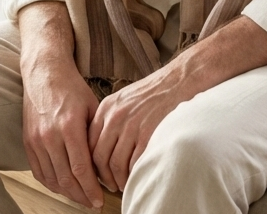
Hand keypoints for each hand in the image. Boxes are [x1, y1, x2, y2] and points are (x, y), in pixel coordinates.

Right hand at [18, 2, 104, 208]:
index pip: (81, 169)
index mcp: (69, 126)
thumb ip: (96, 136)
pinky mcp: (27, 141)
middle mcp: (50, 135)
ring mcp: (36, 139)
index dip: (91, 189)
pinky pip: (38, 172)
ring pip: (52, 179)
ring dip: (67, 193)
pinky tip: (63, 186)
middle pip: (66, 179)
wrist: (45, 73)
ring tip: (81, 196)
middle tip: (93, 203)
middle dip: (82, 196)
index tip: (101, 200)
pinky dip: (51, 183)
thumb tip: (105, 166)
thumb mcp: (92, 107)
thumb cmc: (72, 88)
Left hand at [88, 63, 191, 191]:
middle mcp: (115, 117)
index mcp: (106, 108)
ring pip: (115, 164)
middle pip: (99, 156)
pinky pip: (134, 164)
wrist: (177, 81)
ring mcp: (131, 127)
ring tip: (125, 184)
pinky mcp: (148, 135)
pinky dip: (134, 175)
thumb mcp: (124, 100)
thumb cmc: (153, 92)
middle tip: (112, 185)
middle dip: (104, 177)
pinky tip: (138, 176)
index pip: (89, 143)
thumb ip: (111, 119)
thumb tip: (104, 145)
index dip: (92, 162)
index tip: (99, 173)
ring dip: (119, 180)